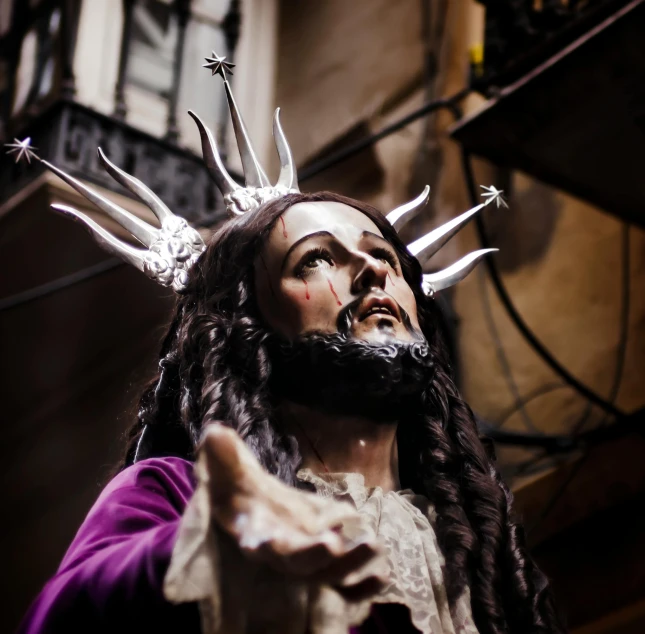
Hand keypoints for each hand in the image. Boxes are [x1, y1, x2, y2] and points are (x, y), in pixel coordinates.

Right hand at [201, 424, 384, 598]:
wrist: (254, 514)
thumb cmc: (241, 494)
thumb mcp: (231, 473)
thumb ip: (225, 456)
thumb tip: (215, 431)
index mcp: (256, 531)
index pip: (257, 540)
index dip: (260, 542)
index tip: (260, 542)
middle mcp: (281, 554)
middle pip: (297, 563)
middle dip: (314, 556)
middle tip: (333, 544)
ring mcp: (306, 564)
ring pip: (327, 575)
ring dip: (350, 565)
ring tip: (374, 545)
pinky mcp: (326, 568)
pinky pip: (345, 588)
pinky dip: (362, 588)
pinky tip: (384, 578)